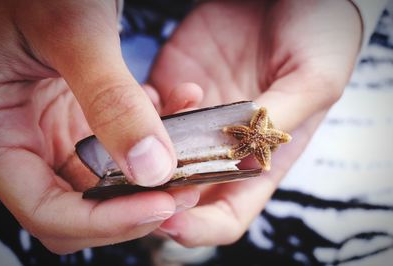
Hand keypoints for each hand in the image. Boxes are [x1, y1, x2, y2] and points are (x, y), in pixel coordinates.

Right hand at [0, 0, 198, 252]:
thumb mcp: (73, 35)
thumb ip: (110, 101)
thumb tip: (151, 166)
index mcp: (1, 136)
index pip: (47, 210)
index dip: (103, 221)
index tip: (157, 205)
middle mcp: (30, 145)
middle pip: (81, 210)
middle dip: (134, 208)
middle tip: (182, 191)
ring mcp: (60, 135)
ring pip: (110, 184)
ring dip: (153, 177)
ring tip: (191, 158)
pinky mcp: (87, 120)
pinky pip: (126, 147)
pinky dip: (155, 138)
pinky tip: (179, 110)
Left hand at [149, 0, 360, 245]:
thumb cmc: (317, 38)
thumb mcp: (313, 79)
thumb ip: (278, 119)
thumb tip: (241, 157)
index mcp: (260, 159)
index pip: (227, 215)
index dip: (200, 228)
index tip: (171, 223)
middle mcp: (222, 147)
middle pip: (181, 193)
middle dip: (158, 195)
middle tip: (143, 179)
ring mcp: (194, 119)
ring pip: (153, 156)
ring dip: (142, 152)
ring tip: (148, 128)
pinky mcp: (174, 87)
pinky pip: (142, 112)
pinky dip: (139, 111)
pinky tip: (156, 92)